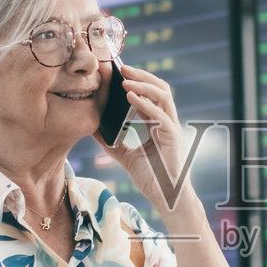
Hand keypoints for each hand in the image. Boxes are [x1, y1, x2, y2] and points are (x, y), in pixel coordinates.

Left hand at [101, 64, 197, 215]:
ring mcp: (172, 129)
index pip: (150, 96)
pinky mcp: (172, 138)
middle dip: (142, 76)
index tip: (118, 73)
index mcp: (158, 125)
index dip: (137, 82)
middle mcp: (167, 123)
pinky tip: (130, 97)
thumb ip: (113, 143)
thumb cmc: (153, 180)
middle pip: (159, 89)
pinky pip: (160, 115)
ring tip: (125, 79)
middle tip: (121, 67)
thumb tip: (94, 130)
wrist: (168, 200)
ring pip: (163, 96)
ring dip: (143, 85)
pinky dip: (145, 104)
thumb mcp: (127, 157)